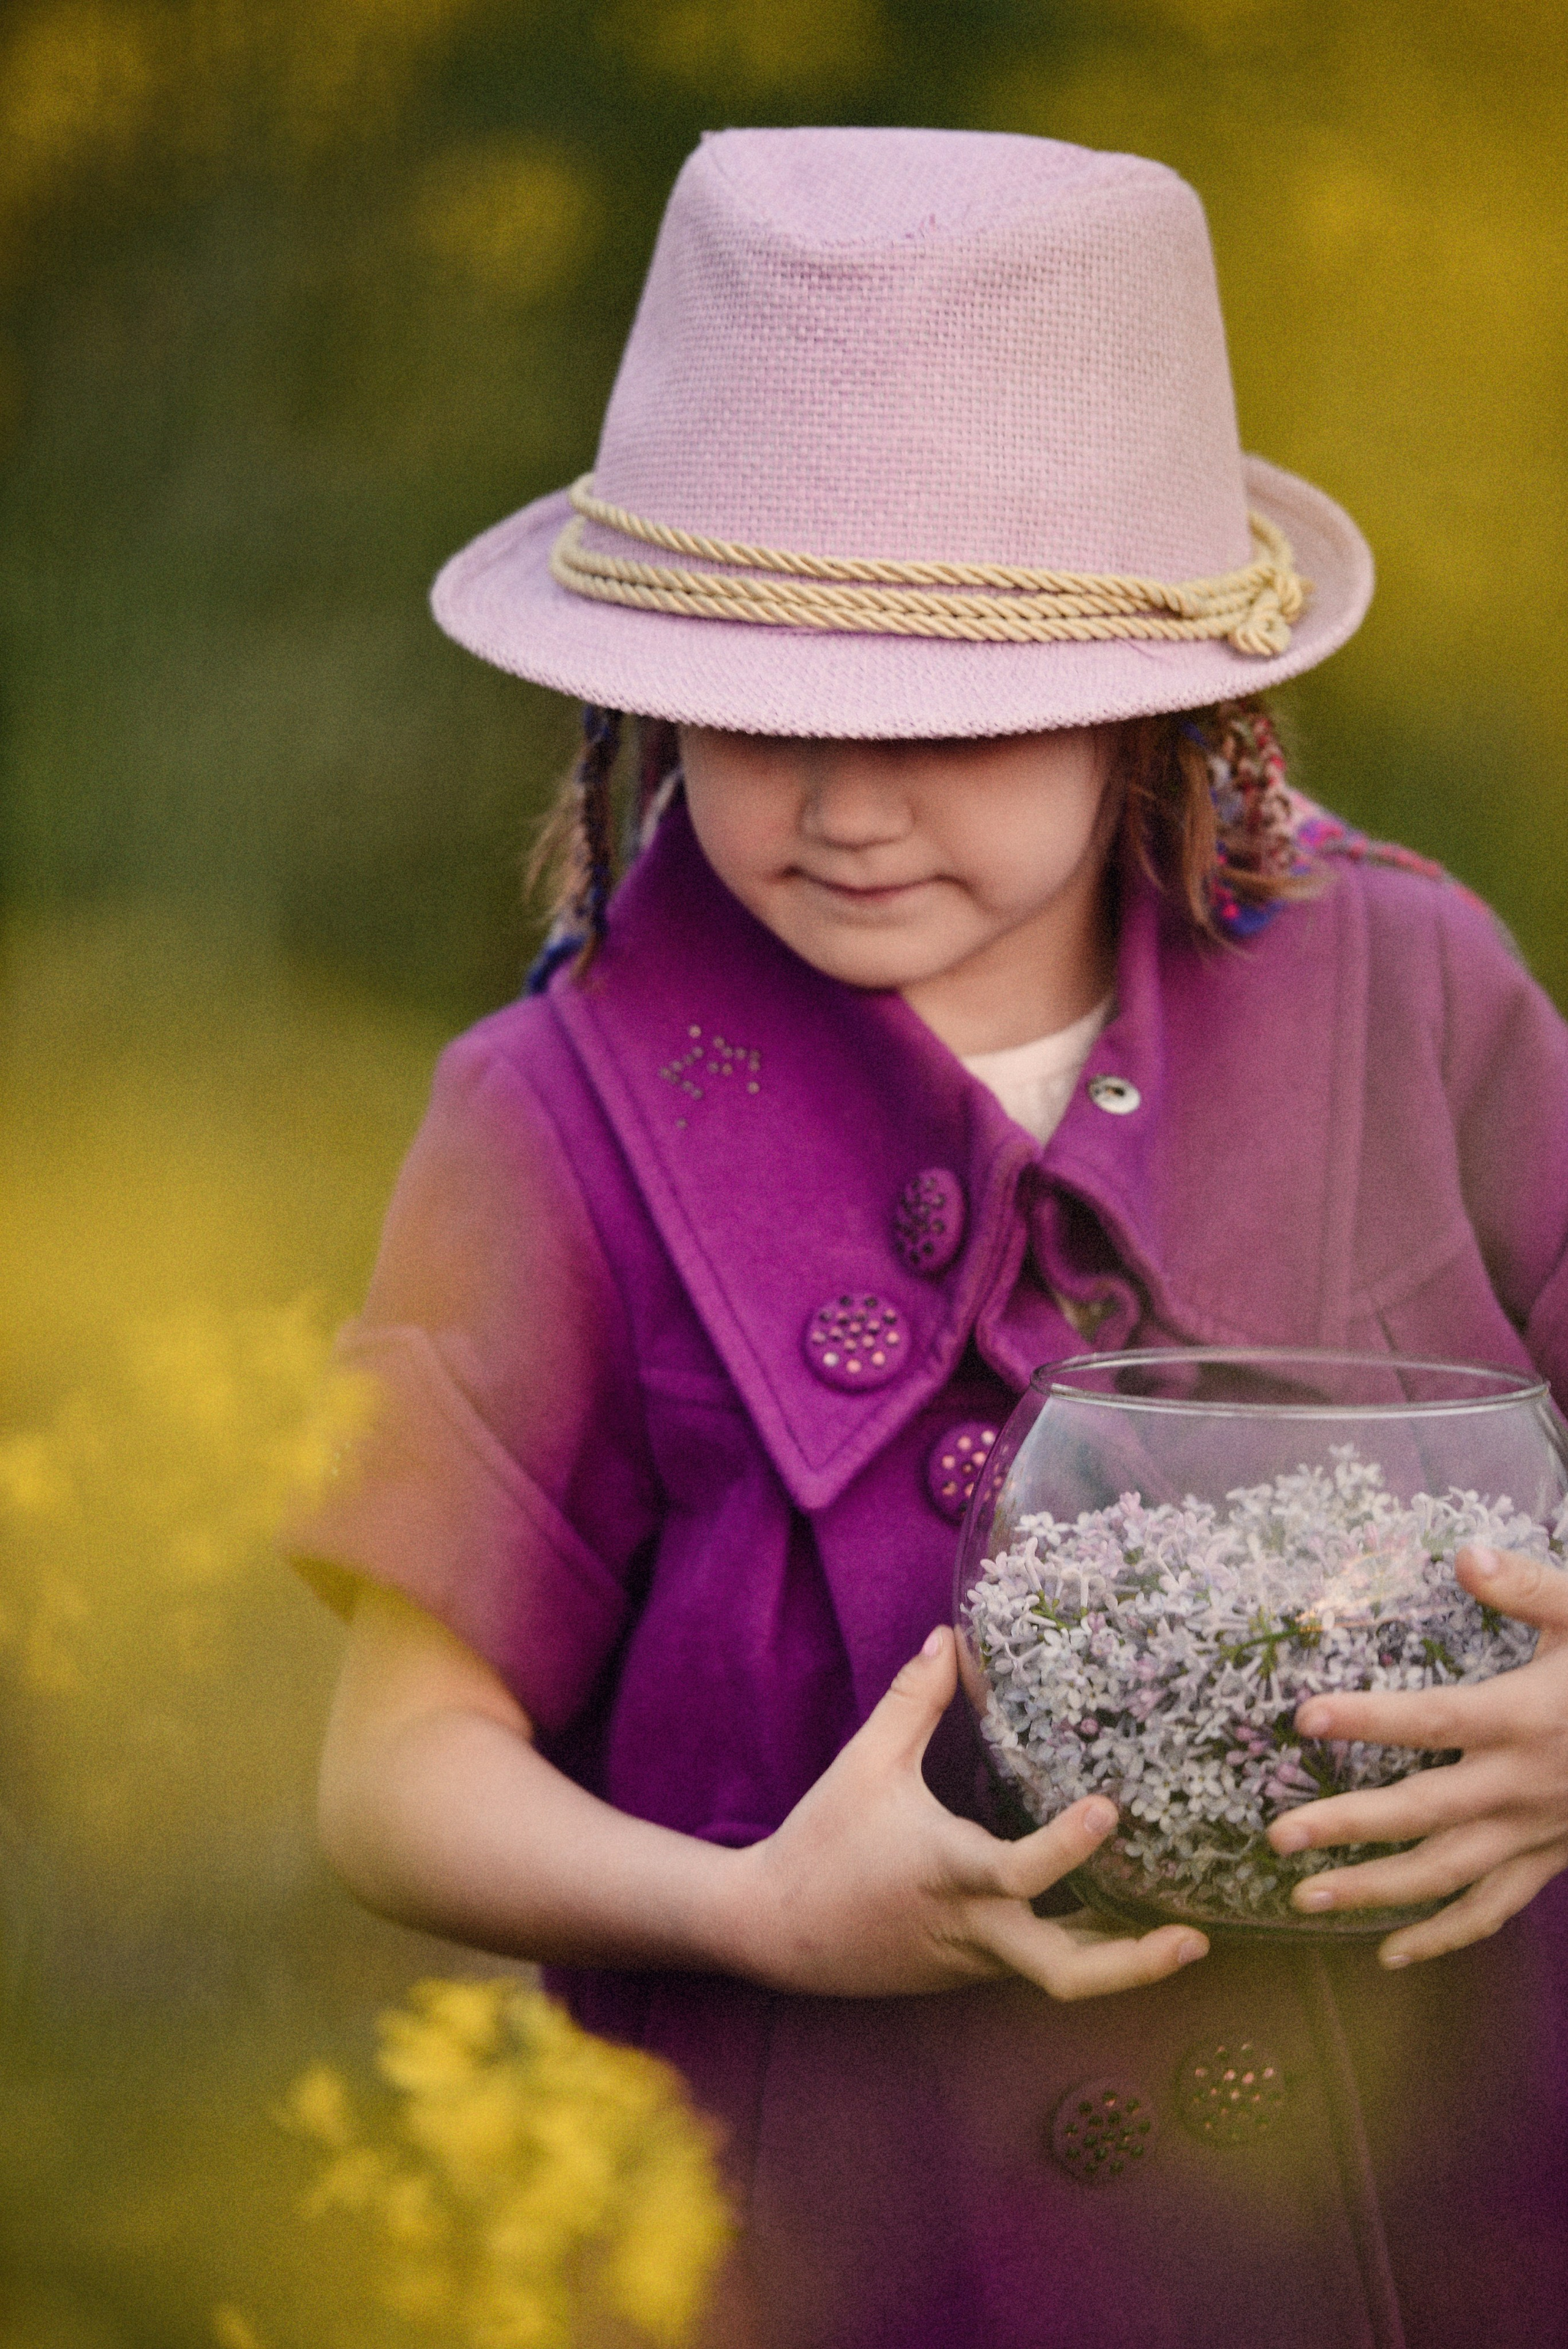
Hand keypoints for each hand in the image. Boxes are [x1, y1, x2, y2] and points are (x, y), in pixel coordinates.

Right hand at [723, 1627, 1206, 2000]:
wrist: (776, 1931)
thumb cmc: (822, 1842)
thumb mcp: (863, 1764)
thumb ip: (910, 1702)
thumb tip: (948, 1636)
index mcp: (948, 1871)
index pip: (1019, 1871)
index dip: (1069, 1846)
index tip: (1109, 1809)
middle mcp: (973, 1927)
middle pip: (1065, 1973)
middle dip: (1134, 1964)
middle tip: (1195, 1936)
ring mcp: (975, 1959)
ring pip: (1061, 1973)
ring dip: (1123, 1956)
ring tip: (1185, 1927)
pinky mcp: (970, 1971)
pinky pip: (1036, 1961)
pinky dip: (1081, 1943)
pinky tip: (1117, 1915)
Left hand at [1265, 1544, 1567, 1965]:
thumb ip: (1528, 1587)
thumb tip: (1465, 1555)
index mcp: (1524, 1718)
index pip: (1434, 1720)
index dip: (1370, 1720)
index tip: (1305, 1717)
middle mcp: (1523, 1784)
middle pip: (1423, 1812)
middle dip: (1347, 1826)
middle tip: (1278, 1836)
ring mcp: (1536, 1832)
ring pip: (1448, 1874)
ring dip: (1375, 1890)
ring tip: (1306, 1897)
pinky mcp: (1550, 1859)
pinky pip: (1494, 1909)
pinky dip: (1444, 1935)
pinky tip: (1392, 1952)